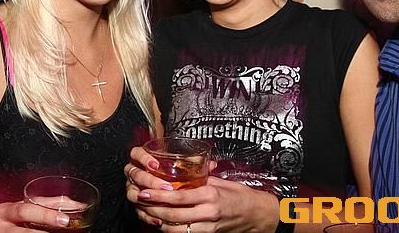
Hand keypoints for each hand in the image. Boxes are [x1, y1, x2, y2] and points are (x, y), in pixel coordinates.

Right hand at [0, 202, 69, 232]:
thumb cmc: (2, 216)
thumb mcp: (18, 206)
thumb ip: (44, 204)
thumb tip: (73, 204)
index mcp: (5, 211)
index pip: (25, 211)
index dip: (45, 215)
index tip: (64, 219)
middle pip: (23, 232)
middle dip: (44, 229)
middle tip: (64, 227)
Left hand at [126, 147, 278, 231]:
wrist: (258, 215)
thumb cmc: (239, 195)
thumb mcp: (220, 182)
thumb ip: (200, 179)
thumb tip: (180, 172)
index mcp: (210, 194)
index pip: (179, 196)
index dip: (159, 195)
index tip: (145, 191)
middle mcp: (208, 212)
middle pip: (174, 215)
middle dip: (154, 209)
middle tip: (140, 202)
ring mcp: (208, 227)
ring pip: (176, 230)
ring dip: (159, 222)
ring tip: (148, 213)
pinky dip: (172, 231)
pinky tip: (163, 223)